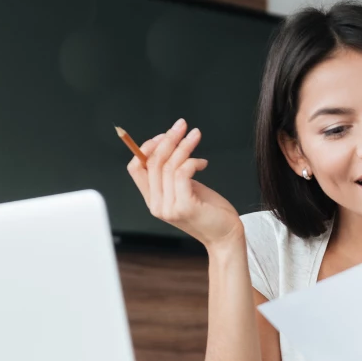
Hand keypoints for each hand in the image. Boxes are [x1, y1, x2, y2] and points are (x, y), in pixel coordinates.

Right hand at [126, 118, 241, 248]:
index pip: (135, 168)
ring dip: (183, 145)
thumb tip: (170, 145)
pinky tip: (203, 163)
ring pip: (168, 165)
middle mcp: (156, 205)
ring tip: (196, 135)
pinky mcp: (184, 206)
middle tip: (182, 125)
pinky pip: (182, 173)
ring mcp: (168, 207)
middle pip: (152, 162)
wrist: (226, 236)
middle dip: (168, 139)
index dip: (146, 148)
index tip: (164, 135)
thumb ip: (174, 175)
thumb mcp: (187, 189)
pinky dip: (192, 161)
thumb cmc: (210, 211)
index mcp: (153, 200)